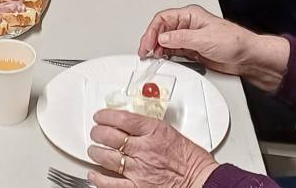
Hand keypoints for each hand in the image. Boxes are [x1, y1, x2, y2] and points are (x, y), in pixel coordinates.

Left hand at [87, 110, 218, 187]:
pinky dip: (99, 178)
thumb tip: (130, 125)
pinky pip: (111, 183)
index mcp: (153, 131)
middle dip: (98, 133)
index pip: (122, 118)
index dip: (106, 116)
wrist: (200, 179)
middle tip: (96, 132)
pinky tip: (94, 174)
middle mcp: (144, 149)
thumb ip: (149, 128)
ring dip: (95, 152)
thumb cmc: (191, 159)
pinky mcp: (137, 187)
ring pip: (106, 157)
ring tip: (94, 150)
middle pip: (109, 136)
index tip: (101, 116)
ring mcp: (138, 169)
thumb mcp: (170, 132)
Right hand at [136, 5, 288, 89]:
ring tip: (152, 57)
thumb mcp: (204, 39)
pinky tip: (162, 59)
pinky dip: (165, 55)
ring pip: (166, 41)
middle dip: (152, 40)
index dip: (152, 31)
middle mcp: (188, 25)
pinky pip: (173, 51)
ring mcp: (190, 38)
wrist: (247, 56)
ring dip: (157, 48)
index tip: (147, 44)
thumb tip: (162, 39)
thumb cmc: (233, 41)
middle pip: (162, 29)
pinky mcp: (192, 50)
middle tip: (145, 52)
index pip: (164, 18)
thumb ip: (180, 38)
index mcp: (190, 15)